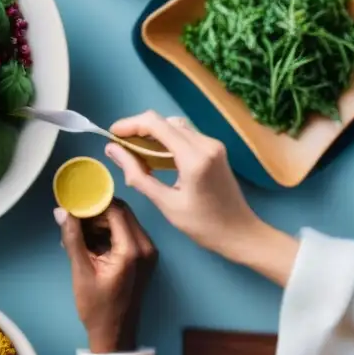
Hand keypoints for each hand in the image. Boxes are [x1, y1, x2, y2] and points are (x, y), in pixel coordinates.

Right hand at [55, 199, 156, 353]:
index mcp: (133, 250)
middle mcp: (146, 247)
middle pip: (121, 213)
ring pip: (121, 221)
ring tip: (75, 234)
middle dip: (95, 212)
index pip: (115, 210)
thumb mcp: (82, 271)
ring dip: (99, 223)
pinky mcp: (143, 257)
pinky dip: (105, 233)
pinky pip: (124, 234)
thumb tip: (62, 211)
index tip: (74, 203)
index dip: (94, 203)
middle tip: (72, 218)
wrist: (115, 336)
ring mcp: (147, 252)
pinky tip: (86, 243)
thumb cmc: (98, 309)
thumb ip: (73, 238)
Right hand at [105, 112, 297, 285]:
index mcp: (194, 158)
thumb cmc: (203, 225)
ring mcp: (213, 145)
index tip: (111, 133)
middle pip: (165, 121)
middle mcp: (206, 144)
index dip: (130, 124)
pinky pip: (185, 135)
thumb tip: (112, 150)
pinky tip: (155, 155)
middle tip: (120, 145)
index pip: (156, 124)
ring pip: (175, 126)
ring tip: (134, 150)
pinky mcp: (215, 149)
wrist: (241, 233)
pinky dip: (166, 140)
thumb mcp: (166, 203)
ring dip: (152, 133)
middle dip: (139, 128)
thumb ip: (137, 175)